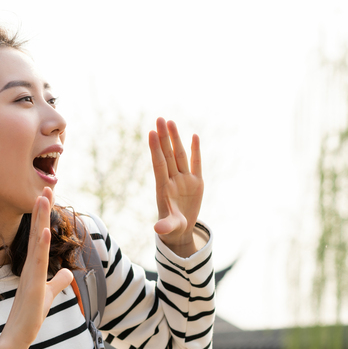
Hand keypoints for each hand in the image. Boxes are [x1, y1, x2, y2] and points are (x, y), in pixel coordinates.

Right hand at [0, 187, 72, 348]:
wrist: (18, 335)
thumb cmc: (31, 316)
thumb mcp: (49, 295)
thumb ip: (58, 282)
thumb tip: (66, 273)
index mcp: (35, 266)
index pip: (40, 236)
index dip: (44, 217)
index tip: (47, 196)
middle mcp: (31, 266)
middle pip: (37, 232)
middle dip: (42, 210)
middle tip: (46, 187)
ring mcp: (31, 274)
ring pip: (37, 242)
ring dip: (40, 220)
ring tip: (43, 199)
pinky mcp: (33, 285)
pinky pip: (38, 262)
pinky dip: (42, 245)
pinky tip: (45, 230)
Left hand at [149, 118, 202, 255]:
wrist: (180, 230)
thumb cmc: (172, 228)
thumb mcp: (169, 227)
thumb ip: (165, 225)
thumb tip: (158, 230)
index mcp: (164, 188)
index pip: (159, 165)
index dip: (156, 149)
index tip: (151, 133)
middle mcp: (173, 180)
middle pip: (168, 155)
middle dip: (164, 137)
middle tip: (160, 119)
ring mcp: (185, 179)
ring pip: (179, 155)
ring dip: (175, 139)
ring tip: (170, 122)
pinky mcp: (196, 182)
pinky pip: (196, 163)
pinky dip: (195, 150)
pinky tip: (193, 136)